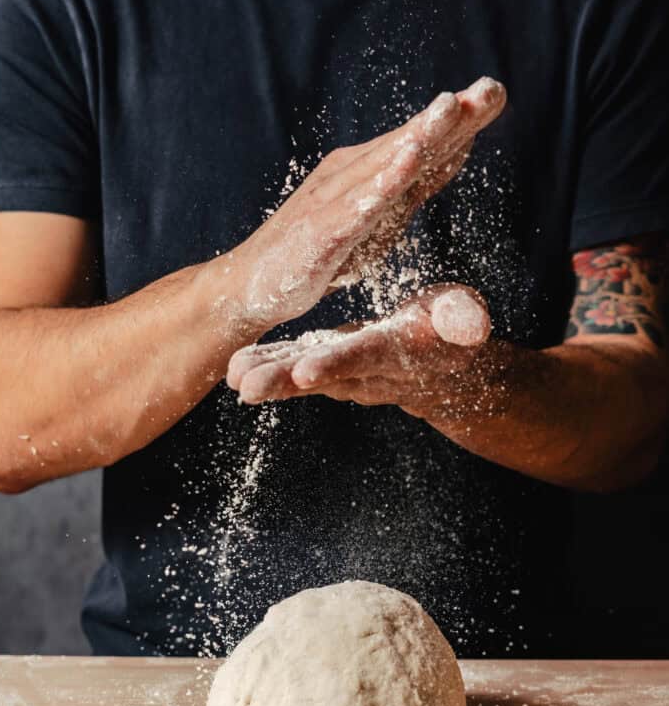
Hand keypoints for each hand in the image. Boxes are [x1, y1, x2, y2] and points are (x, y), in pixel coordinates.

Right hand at [223, 78, 505, 329]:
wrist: (251, 285)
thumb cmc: (317, 251)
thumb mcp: (376, 219)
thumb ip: (413, 187)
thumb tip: (458, 151)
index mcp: (365, 170)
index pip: (420, 142)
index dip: (460, 119)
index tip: (497, 92)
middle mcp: (349, 174)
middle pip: (408, 142)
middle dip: (450, 117)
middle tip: (491, 88)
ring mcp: (334, 200)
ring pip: (384, 164)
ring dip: (419, 135)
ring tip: (452, 108)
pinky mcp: (322, 231)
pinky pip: (356, 206)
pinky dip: (382, 184)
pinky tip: (407, 164)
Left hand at [226, 285, 491, 420]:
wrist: (444, 371)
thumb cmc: (453, 330)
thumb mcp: (465, 318)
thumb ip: (464, 319)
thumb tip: (473, 327)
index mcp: (399, 351)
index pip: (366, 357)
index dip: (338, 364)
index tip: (306, 371)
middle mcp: (368, 370)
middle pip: (322, 376)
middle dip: (285, 382)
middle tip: (247, 388)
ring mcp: (346, 374)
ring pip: (303, 377)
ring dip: (268, 378)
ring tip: (233, 378)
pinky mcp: (331, 367)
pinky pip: (297, 370)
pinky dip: (268, 367)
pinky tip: (236, 368)